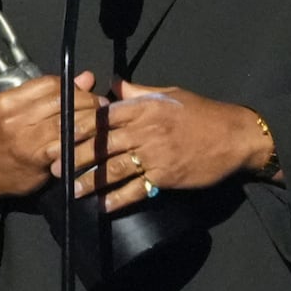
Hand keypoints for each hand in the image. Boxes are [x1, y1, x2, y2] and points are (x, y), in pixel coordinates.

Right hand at [0, 72, 89, 227]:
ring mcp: (23, 137)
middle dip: (87, 103)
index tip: (88, 94)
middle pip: (60, 100)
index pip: (49, 83)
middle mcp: (13, 116)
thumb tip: (86, 78)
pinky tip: (90, 144)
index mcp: (8, 100)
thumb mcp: (15, 113)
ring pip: (65, 121)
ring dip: (88, 122)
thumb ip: (49, 96)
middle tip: (102, 108)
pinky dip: (80, 143)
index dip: (73, 87)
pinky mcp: (35, 158)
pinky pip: (64, 145)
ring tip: (101, 124)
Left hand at [73, 83, 271, 211]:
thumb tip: (114, 84)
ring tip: (73, 190)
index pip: (102, 116)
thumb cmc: (202, 113)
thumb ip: (138, 92)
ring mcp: (155, 155)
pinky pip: (138, 189)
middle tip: (55, 166)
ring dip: (92, 181)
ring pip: (115, 168)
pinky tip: (104, 207)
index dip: (79, 126)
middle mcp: (146, 131)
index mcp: (144, 108)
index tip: (59, 134)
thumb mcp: (170, 94)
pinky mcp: (166, 176)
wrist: (236, 136)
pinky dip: (120, 199)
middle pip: (103, 144)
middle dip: (76, 156)